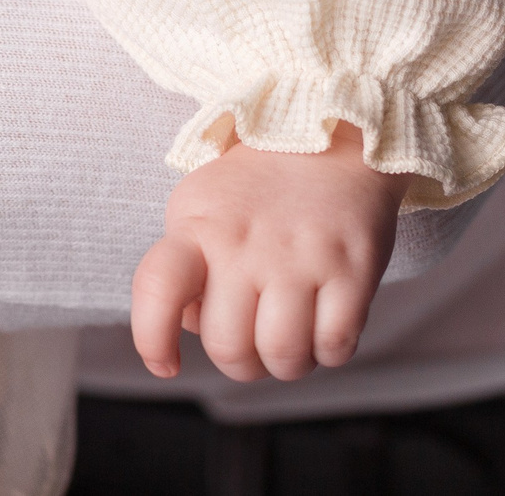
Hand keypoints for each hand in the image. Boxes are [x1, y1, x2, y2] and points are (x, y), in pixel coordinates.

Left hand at [130, 121, 406, 382]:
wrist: (333, 139)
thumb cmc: (258, 189)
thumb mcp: (202, 209)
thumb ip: (184, 269)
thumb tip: (188, 328)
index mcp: (198, 226)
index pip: (158, 286)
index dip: (152, 338)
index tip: (165, 364)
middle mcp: (245, 242)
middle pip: (228, 346)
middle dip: (241, 363)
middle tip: (254, 343)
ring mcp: (300, 257)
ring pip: (283, 356)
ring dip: (287, 364)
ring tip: (291, 337)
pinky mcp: (352, 269)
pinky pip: (335, 346)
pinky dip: (328, 352)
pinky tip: (325, 325)